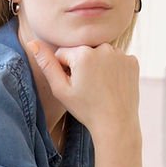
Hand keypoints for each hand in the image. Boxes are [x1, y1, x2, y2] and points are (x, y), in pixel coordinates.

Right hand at [24, 35, 139, 138]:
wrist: (116, 124)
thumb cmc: (86, 109)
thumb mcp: (60, 89)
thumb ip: (46, 64)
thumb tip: (32, 42)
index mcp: (83, 53)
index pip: (64, 54)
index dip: (64, 71)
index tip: (74, 86)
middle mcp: (103, 47)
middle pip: (83, 52)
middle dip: (82, 67)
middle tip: (88, 89)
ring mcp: (120, 54)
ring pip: (100, 55)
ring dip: (98, 67)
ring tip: (100, 88)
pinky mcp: (132, 61)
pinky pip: (117, 60)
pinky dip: (114, 70)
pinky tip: (113, 86)